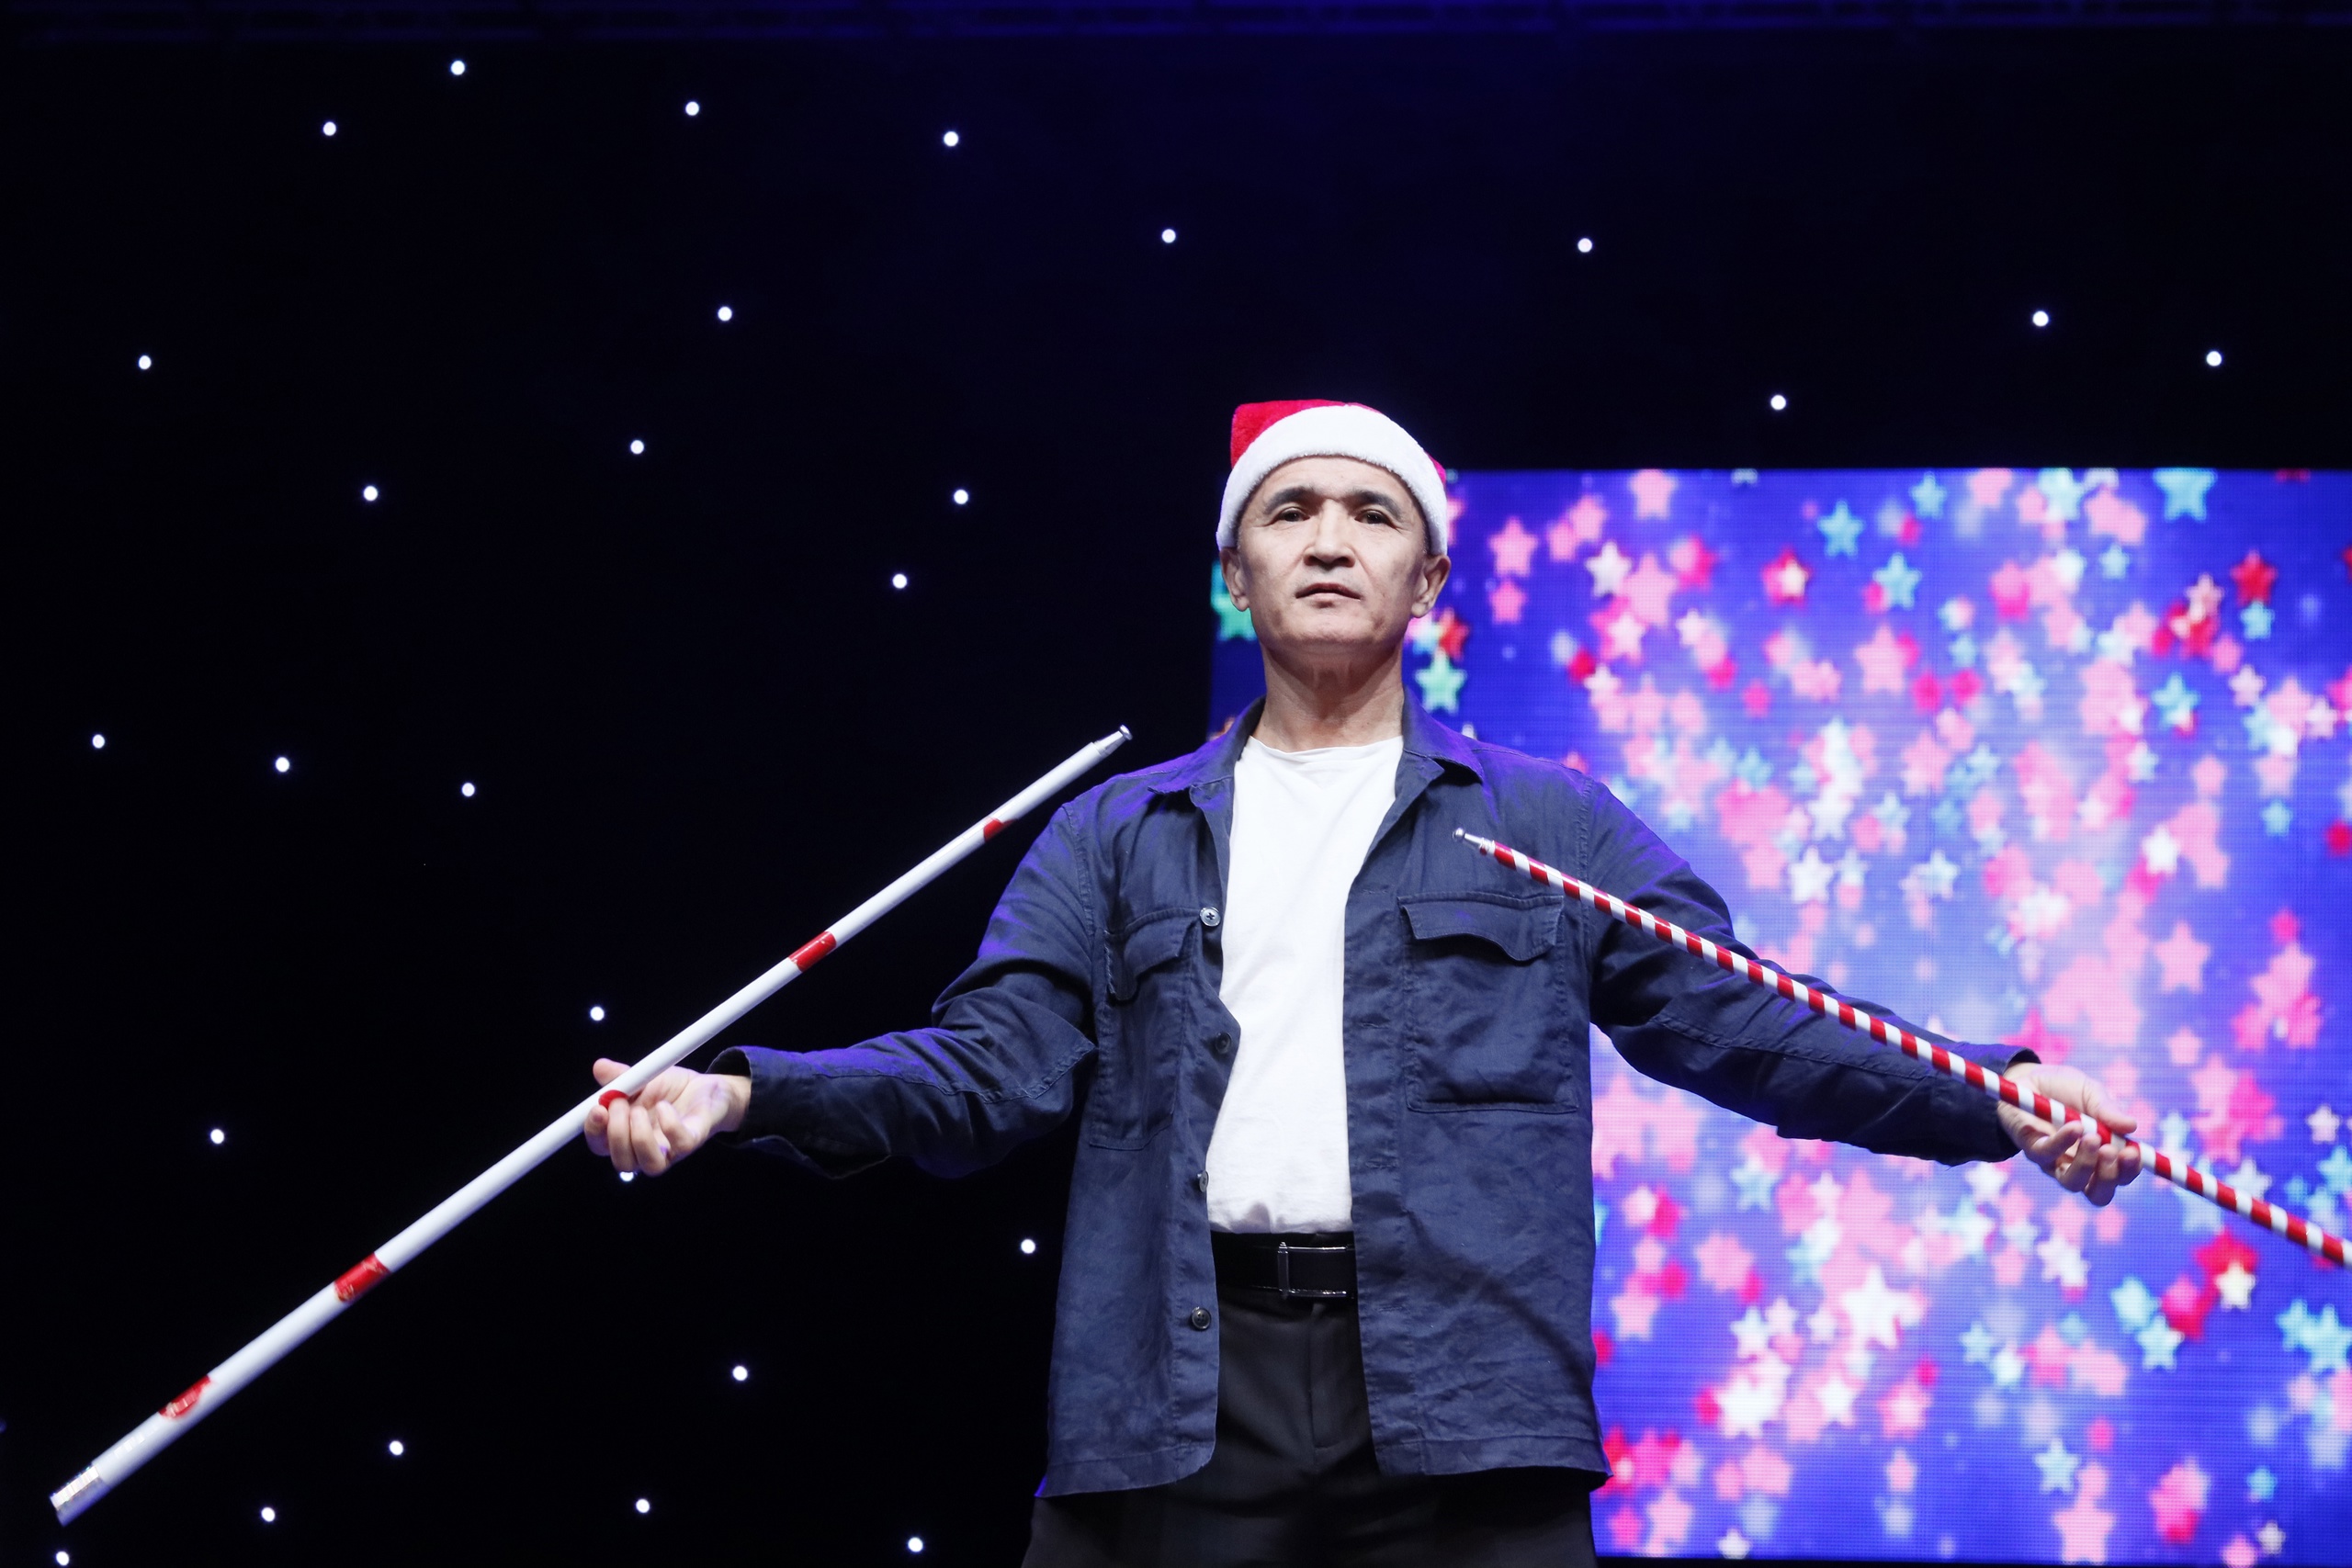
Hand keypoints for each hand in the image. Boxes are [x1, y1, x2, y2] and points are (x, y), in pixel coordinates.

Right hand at [582, 1058, 750, 1175]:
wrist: (710, 1087)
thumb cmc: (672, 1089)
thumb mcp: (644, 1076)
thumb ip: (622, 1076)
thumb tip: (599, 1067)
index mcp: (627, 1134)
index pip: (601, 1146)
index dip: (594, 1133)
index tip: (596, 1109)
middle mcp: (647, 1149)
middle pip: (623, 1162)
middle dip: (615, 1134)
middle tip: (620, 1104)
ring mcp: (671, 1150)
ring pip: (651, 1166)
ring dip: (639, 1138)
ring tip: (640, 1109)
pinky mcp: (693, 1141)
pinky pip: (680, 1146)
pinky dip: (669, 1126)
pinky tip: (665, 1106)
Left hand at [1995, 1061, 2142, 1206]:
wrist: (2027, 1078)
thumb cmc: (2065, 1089)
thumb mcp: (2090, 1092)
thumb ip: (2107, 1108)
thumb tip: (2132, 1126)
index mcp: (2102, 1154)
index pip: (2121, 1176)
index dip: (2130, 1171)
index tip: (2134, 1153)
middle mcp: (2080, 1166)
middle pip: (2099, 1194)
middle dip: (2110, 1177)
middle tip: (2112, 1151)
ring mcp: (2055, 1162)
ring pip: (2073, 1183)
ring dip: (2086, 1164)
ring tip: (2092, 1138)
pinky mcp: (2033, 1150)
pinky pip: (2047, 1155)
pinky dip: (2062, 1142)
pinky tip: (2073, 1127)